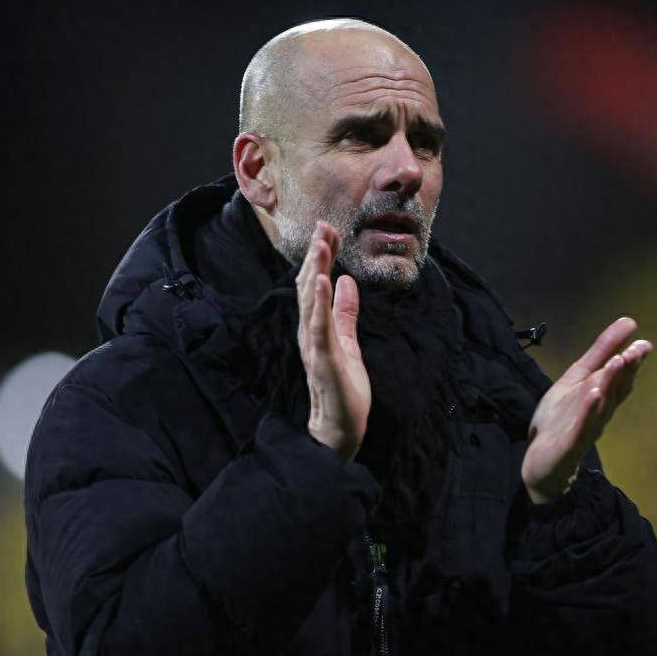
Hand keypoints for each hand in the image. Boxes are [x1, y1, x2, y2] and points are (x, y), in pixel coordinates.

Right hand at [297, 221, 371, 460]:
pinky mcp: (323, 359)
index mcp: (315, 328)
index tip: (327, 230)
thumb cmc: (343, 390)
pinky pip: (319, 327)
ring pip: (310, 302)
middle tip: (322, 226)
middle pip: (308, 287)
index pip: (314, 285)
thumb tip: (346, 282)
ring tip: (320, 246)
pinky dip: (319, 303)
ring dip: (314, 271)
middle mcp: (309, 333)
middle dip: (315, 255)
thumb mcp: (349, 343)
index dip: (319, 257)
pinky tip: (323, 281)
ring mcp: (314, 346)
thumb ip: (346, 314)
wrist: (340, 429)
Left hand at [521, 317, 651, 502]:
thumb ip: (600, 353)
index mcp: (602, 396)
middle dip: (625, 370)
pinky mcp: (570, 444)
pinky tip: (594, 395)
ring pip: (601, 405)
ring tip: (617, 362)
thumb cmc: (562, 417)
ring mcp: (586, 428)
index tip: (644, 344)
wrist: (542, 461)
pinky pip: (582, 427)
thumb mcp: (578, 378)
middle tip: (635, 351)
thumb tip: (629, 323)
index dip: (632, 362)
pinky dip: (588, 411)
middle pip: (615, 390)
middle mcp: (599, 413)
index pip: (620, 378)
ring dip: (610, 384)